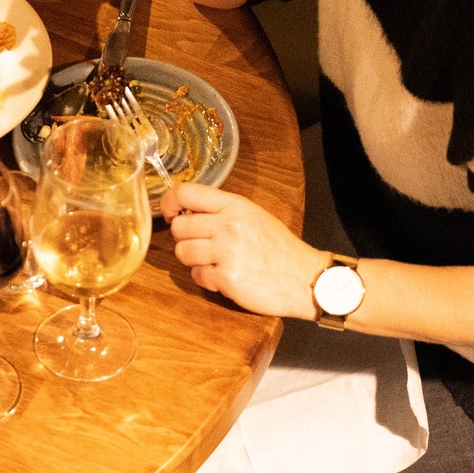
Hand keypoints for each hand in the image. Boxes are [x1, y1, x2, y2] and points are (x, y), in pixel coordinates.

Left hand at [163, 182, 325, 319]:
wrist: (304, 278)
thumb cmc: (278, 248)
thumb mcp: (253, 216)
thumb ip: (221, 210)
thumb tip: (185, 210)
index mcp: (234, 205)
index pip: (185, 192)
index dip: (169, 203)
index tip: (171, 213)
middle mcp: (228, 225)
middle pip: (179, 227)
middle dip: (185, 238)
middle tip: (202, 245)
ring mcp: (226, 252)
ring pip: (183, 252)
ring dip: (194, 261)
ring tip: (215, 262)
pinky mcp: (226, 277)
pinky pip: (197, 277)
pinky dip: (207, 280)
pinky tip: (225, 277)